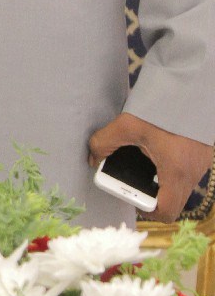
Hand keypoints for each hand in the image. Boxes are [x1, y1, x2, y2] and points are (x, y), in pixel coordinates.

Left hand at [88, 111, 213, 222]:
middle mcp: (193, 172)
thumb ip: (105, 142)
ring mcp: (201, 162)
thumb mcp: (128, 124)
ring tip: (144, 162)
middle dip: (151, 193)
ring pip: (180, 184)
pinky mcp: (202, 152)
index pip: (167, 211)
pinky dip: (170, 166)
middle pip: (173, 199)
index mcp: (176, 172)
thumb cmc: (164, 106)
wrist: (192, 84)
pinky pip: (186, 169)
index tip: (133, 196)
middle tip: (134, 179)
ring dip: (161, 179)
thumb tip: (94, 156)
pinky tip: (157, 149)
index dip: (147, 211)